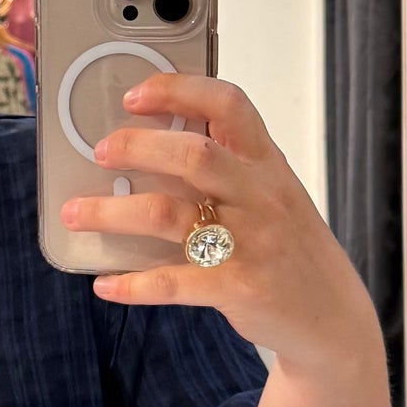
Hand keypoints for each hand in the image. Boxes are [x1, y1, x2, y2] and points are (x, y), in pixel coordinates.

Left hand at [60, 73, 380, 381]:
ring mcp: (250, 243)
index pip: (228, 106)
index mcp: (266, 164)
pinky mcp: (237, 288)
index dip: (179, 91)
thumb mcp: (271, 193)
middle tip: (100, 152)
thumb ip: (225, 168)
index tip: (134, 95)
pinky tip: (106, 284)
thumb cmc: (288, 246)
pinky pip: (172, 282)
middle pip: (193, 154)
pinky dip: (133, 284)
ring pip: (168, 215)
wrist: (331, 315)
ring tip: (75, 213)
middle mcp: (259, 196)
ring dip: (111, 212)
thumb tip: (147, 146)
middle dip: (137, 147)